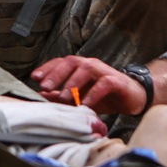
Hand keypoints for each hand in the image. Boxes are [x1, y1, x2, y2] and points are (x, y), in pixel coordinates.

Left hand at [31, 55, 147, 115]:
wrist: (132, 98)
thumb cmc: (103, 97)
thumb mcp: (79, 98)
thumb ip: (61, 96)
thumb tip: (41, 96)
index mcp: (79, 67)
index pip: (60, 62)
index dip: (47, 68)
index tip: (33, 78)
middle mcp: (90, 65)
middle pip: (70, 62)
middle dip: (55, 74)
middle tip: (43, 86)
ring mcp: (103, 71)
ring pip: (85, 70)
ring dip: (72, 83)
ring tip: (62, 97)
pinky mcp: (116, 81)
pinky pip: (103, 84)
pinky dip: (92, 94)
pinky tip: (84, 104)